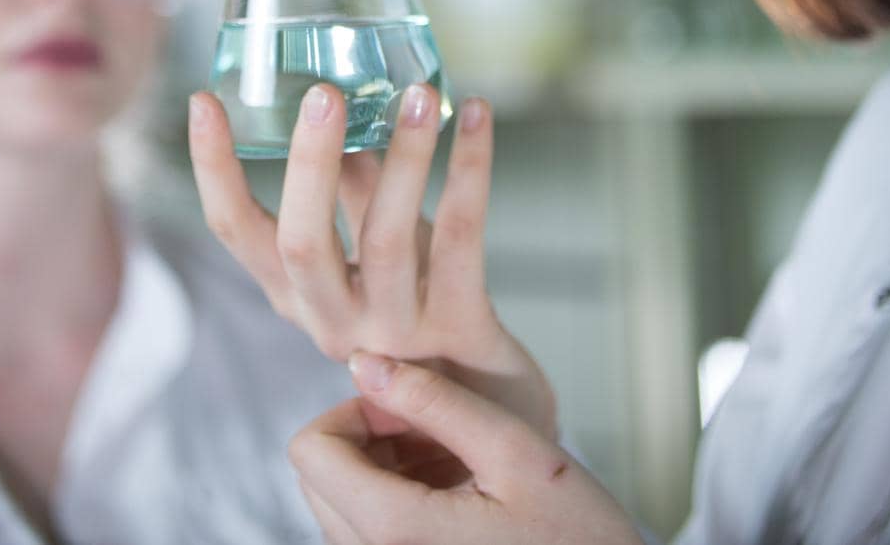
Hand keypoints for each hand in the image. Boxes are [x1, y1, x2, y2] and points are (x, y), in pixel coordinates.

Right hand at [188, 83, 556, 440]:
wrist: (489, 420)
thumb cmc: (423, 314)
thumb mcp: (375, 252)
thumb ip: (354, 189)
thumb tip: (341, 106)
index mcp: (298, 298)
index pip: (235, 233)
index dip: (214, 169)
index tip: (204, 100)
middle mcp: (335, 323)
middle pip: (302, 243)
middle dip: (308, 163)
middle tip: (323, 92)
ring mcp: (396, 334)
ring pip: (385, 239)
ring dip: (403, 156)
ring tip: (416, 93)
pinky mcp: (459, 328)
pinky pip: (460, 239)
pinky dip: (470, 170)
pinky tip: (476, 116)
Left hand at [289, 352, 642, 544]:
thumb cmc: (578, 537)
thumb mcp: (515, 451)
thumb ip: (434, 400)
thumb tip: (363, 361)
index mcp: (394, 530)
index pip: (311, 449)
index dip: (356, 410)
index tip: (414, 407)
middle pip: (318, 475)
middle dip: (369, 437)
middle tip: (441, 430)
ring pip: (339, 501)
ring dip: (384, 467)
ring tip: (457, 462)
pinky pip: (364, 530)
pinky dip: (397, 498)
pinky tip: (456, 491)